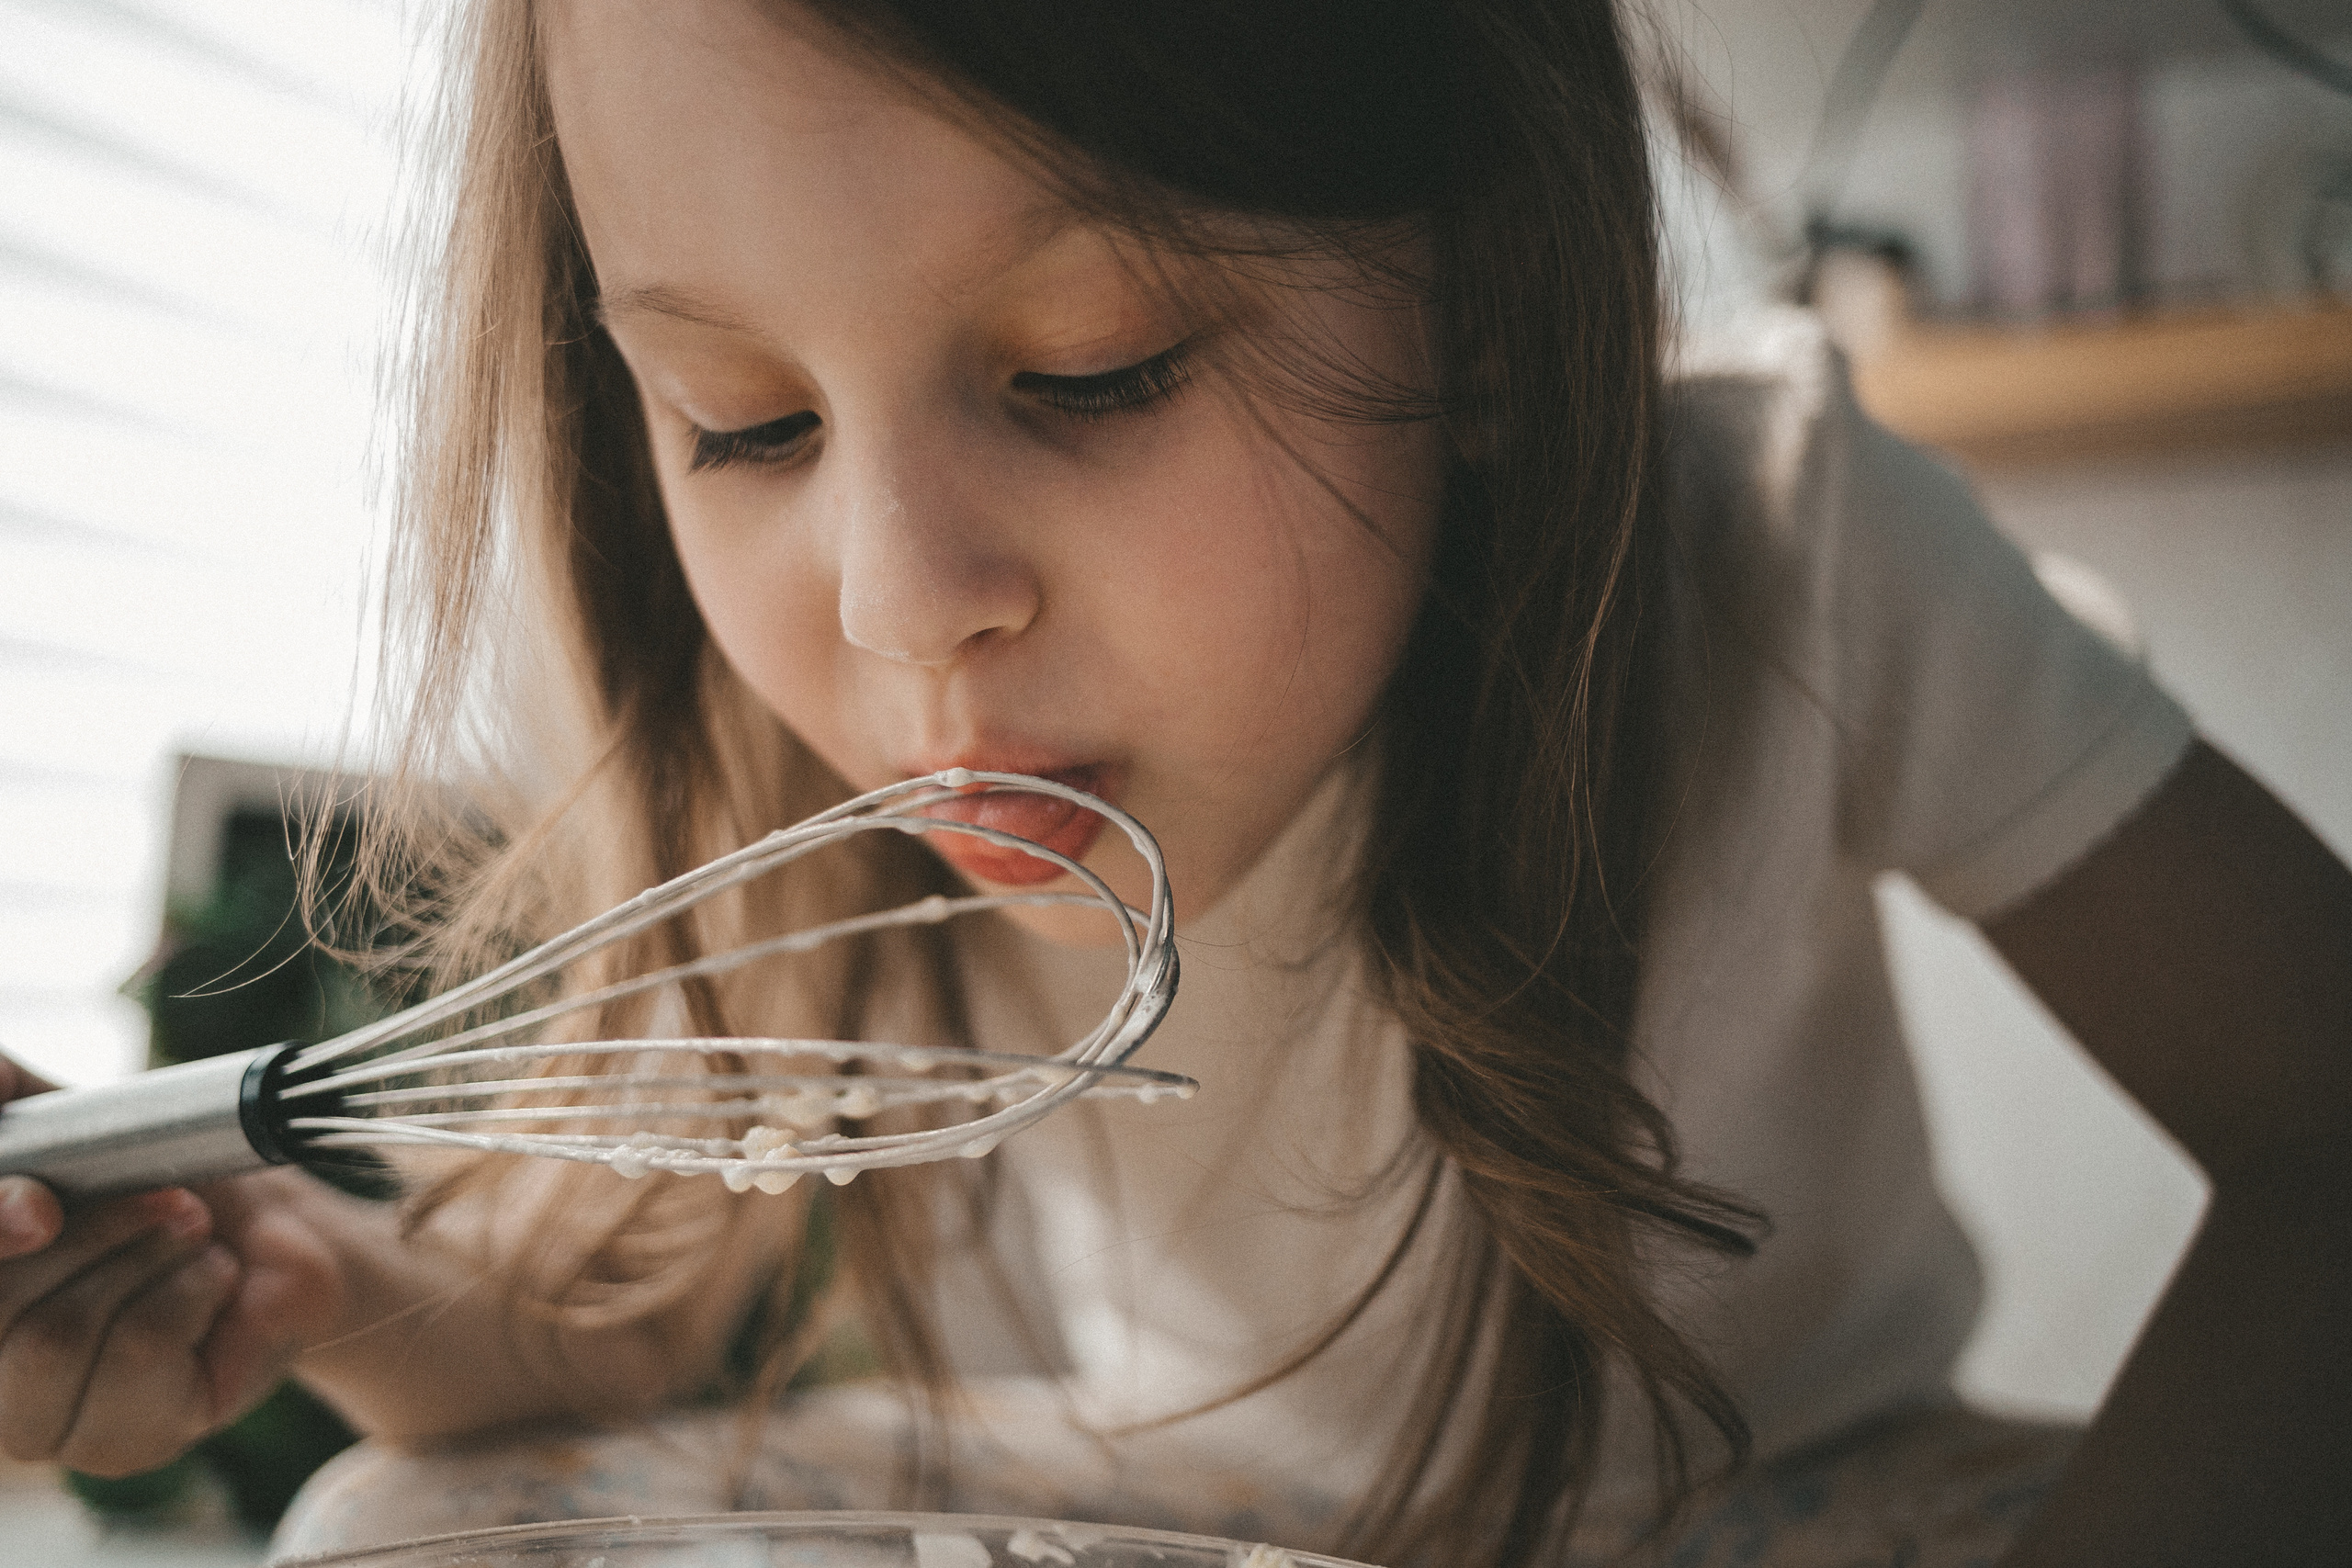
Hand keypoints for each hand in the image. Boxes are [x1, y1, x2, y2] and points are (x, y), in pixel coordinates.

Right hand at [0, 1055, 347, 1475]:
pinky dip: (189, 1293)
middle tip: (172, 1199)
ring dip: (146, 1259)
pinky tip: (212, 1283)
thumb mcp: (84, 1123)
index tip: (40, 1207)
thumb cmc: (169, 1182)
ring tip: (194, 1235)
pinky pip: (135, 1359)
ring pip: (55, 1338)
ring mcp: (39, 1425)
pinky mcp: (120, 1447)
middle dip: (96, 1232)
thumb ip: (15, 1099)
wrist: (283, 1238)